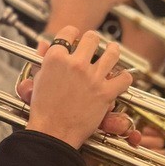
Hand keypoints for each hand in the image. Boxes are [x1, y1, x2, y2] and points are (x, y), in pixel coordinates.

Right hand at [25, 26, 133, 148]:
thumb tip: (44, 43)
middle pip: (92, 38)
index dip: (73, 34)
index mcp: (56, 58)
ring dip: (113, 51)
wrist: (53, 132)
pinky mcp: (106, 92)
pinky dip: (124, 78)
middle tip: (94, 45)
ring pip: (112, 52)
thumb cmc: (44, 110)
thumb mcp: (39, 80)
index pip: (68, 32)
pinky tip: (120, 78)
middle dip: (93, 40)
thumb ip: (45, 59)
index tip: (75, 38)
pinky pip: (125, 78)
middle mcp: (76, 64)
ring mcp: (93, 77)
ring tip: (112, 52)